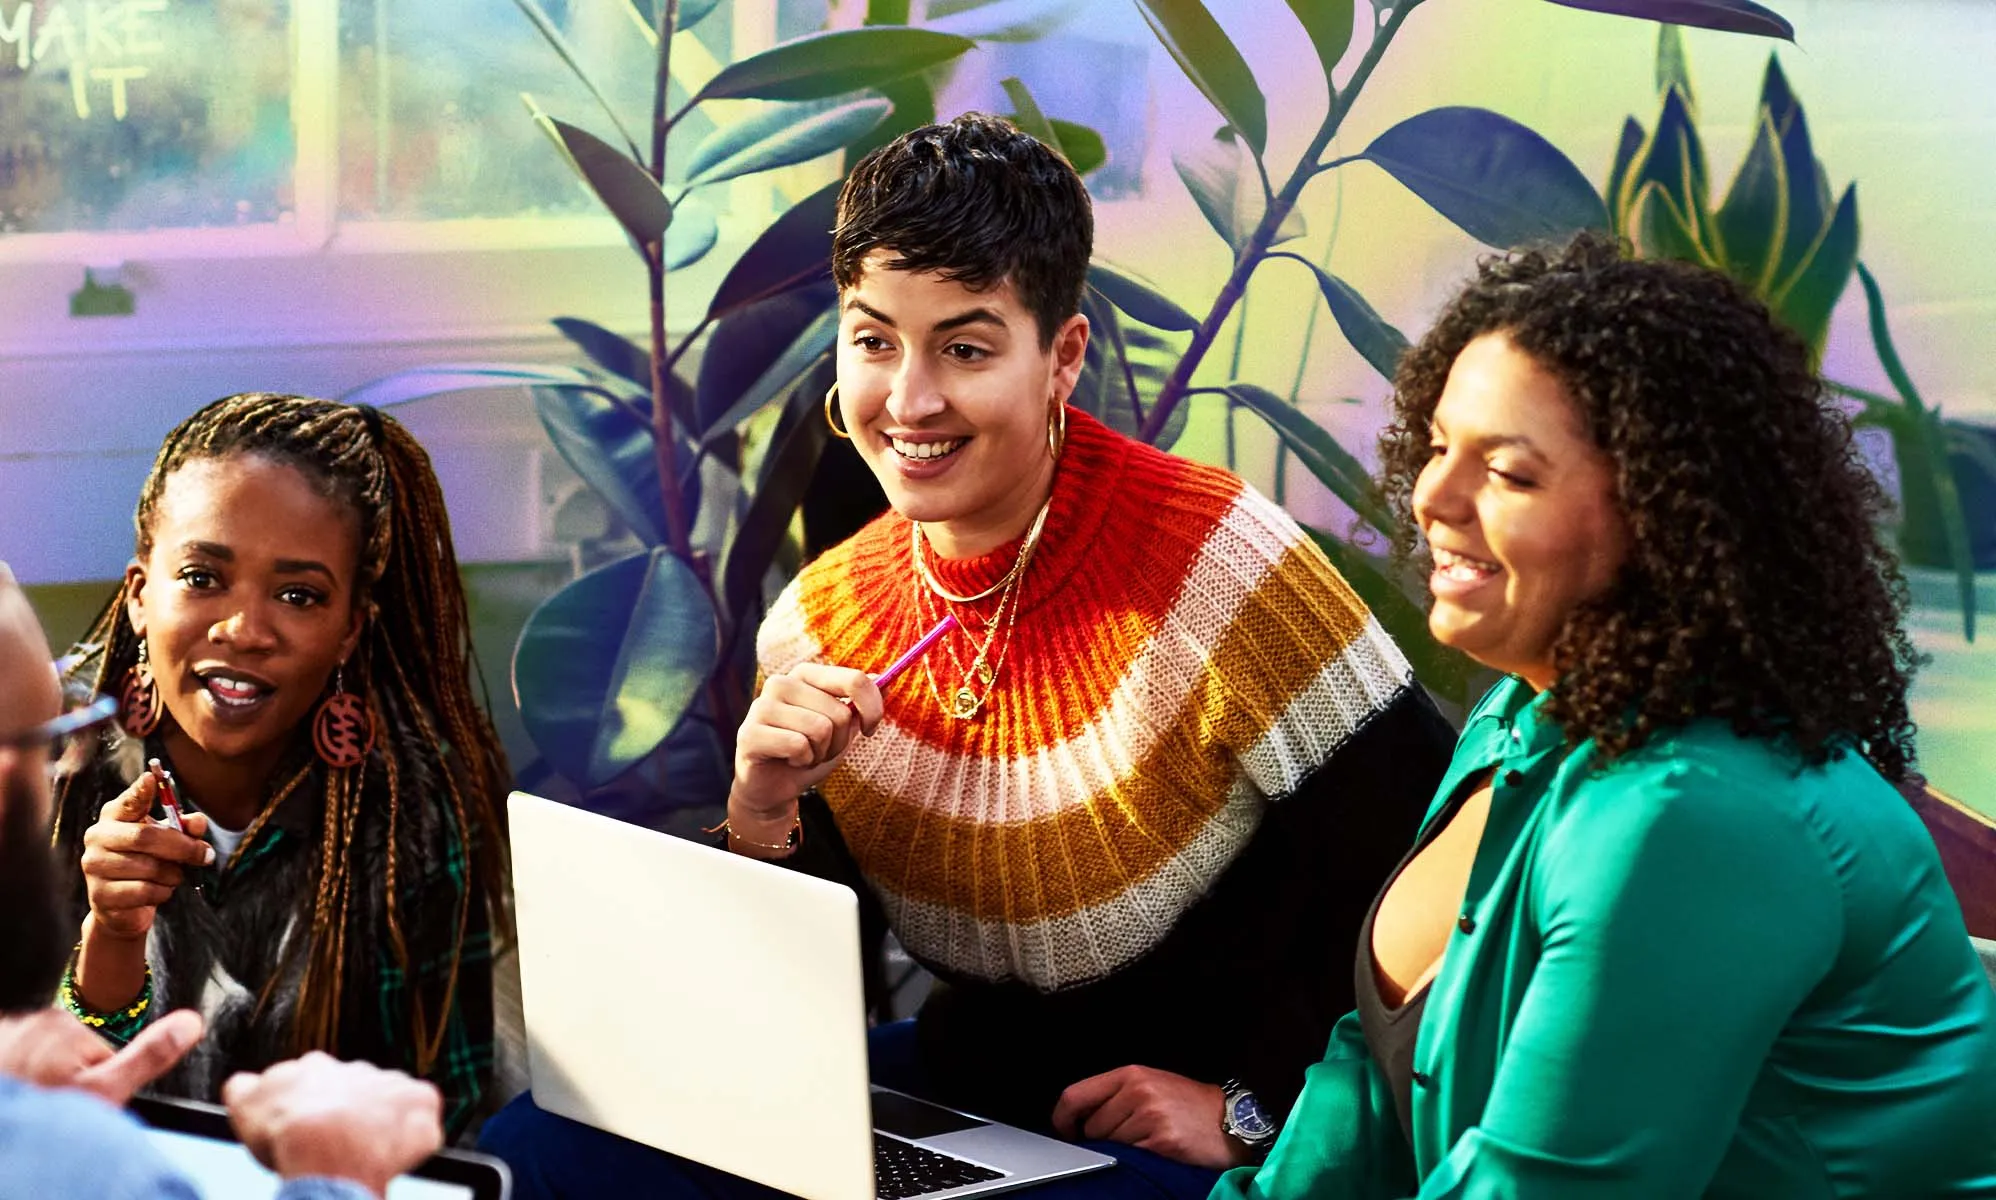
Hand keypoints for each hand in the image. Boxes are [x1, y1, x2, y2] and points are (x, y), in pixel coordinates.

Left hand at [0, 1008, 203, 1104]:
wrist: (4, 1126)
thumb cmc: (43, 1116)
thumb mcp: (106, 1092)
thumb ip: (149, 1056)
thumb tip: (191, 1022)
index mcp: (72, 1027)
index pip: (102, 1049)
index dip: (100, 1079)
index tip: (87, 1098)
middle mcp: (39, 1020)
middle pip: (72, 1050)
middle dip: (70, 1075)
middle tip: (60, 1104)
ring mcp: (11, 1032)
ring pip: (43, 1055)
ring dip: (42, 1075)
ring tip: (38, 1101)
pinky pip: (19, 1057)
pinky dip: (20, 1074)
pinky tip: (20, 1092)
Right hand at [80, 772, 212, 940]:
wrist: (123, 907)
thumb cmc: (148, 863)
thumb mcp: (169, 841)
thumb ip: (185, 828)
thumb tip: (197, 822)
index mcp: (115, 817)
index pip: (127, 801)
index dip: (140, 790)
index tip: (151, 778)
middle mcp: (98, 837)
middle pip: (146, 836)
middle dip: (183, 847)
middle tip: (205, 855)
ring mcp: (94, 866)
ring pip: (149, 867)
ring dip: (174, 874)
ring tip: (173, 875)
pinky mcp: (100, 895)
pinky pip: (145, 891)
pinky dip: (163, 892)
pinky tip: (159, 891)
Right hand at [224, 1052, 442, 1197]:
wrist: (326, 1146)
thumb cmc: (284, 1135)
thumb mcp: (246, 1107)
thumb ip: (244, 1089)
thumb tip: (243, 1082)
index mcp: (314, 1068)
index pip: (316, 1082)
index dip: (314, 1109)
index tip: (312, 1129)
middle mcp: (356, 1069)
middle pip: (356, 1090)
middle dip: (351, 1114)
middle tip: (341, 1145)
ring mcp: (392, 1083)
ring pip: (392, 1103)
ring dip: (384, 1124)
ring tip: (369, 1154)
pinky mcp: (422, 1101)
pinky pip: (425, 1119)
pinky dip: (416, 1136)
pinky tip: (398, 1156)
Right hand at [730, 663, 883, 821]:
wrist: (773, 788)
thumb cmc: (809, 753)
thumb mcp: (842, 728)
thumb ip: (860, 703)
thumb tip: (885, 679)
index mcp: (805, 675)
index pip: (855, 680)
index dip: (872, 709)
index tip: (870, 729)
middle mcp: (781, 683)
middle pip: (839, 712)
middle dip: (839, 742)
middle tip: (821, 750)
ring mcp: (761, 706)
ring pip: (820, 729)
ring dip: (820, 753)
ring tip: (804, 756)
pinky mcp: (749, 733)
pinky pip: (798, 745)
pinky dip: (803, 761)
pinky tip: (789, 761)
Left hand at [1051, 1065, 1248, 1169]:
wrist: (1232, 1120)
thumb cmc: (1189, 1105)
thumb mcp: (1151, 1085)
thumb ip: (1116, 1094)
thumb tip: (1078, 1118)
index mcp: (1131, 1074)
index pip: (1075, 1095)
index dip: (1063, 1119)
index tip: (1065, 1132)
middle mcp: (1138, 1091)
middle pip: (1091, 1126)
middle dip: (1101, 1137)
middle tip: (1129, 1136)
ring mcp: (1150, 1116)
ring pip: (1108, 1144)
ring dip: (1122, 1149)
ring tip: (1147, 1140)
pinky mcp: (1161, 1141)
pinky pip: (1130, 1157)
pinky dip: (1138, 1159)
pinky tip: (1156, 1150)